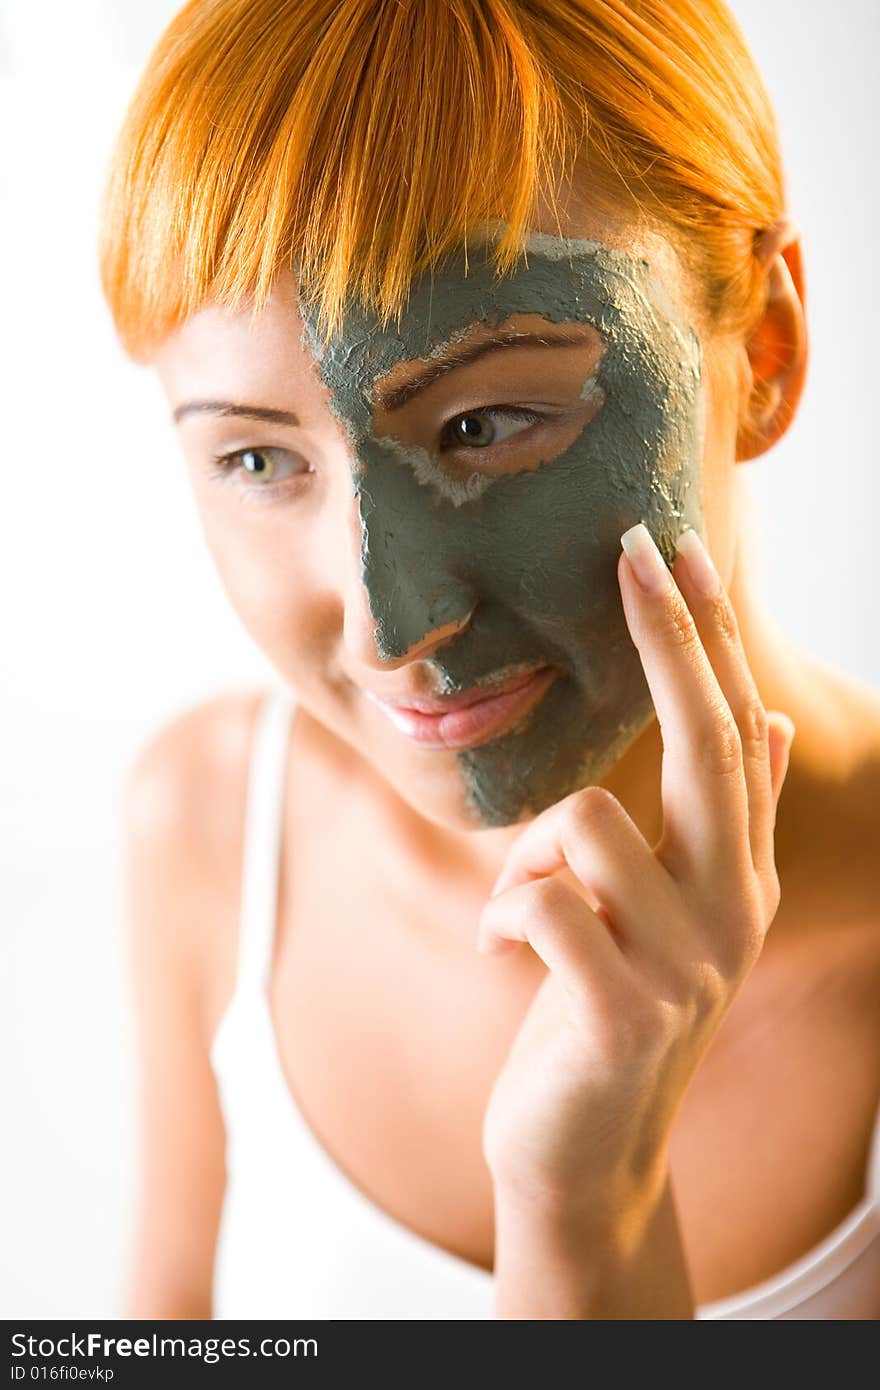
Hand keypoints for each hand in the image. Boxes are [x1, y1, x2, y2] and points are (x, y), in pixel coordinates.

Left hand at [477, 522, 794, 1220]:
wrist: (589, 1151)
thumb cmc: (606, 1007)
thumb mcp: (668, 914)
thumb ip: (724, 825)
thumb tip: (771, 726)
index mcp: (738, 874)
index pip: (735, 733)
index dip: (709, 641)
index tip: (676, 552)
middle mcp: (732, 908)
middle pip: (708, 748)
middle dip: (669, 643)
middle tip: (634, 552)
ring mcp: (687, 964)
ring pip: (587, 826)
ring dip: (527, 860)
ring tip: (522, 914)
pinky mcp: (624, 1012)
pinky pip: (542, 905)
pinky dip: (503, 916)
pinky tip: (503, 957)